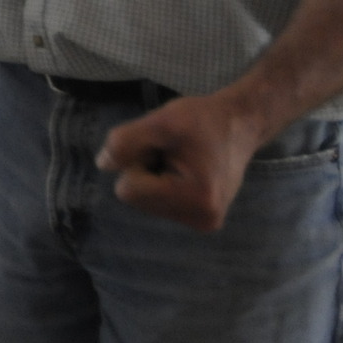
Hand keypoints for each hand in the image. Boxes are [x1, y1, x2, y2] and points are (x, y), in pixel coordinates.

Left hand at [96, 94, 264, 231]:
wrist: (239, 125)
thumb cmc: (201, 119)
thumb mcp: (159, 121)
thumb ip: (125, 142)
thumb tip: (104, 165)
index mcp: (196, 199)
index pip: (128, 191)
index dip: (136, 162)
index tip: (161, 146)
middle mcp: (202, 219)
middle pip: (136, 200)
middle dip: (145, 171)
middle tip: (172, 151)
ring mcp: (204, 223)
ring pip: (146, 203)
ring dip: (153, 178)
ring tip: (180, 159)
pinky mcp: (202, 220)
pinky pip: (159, 204)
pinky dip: (163, 185)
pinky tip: (184, 170)